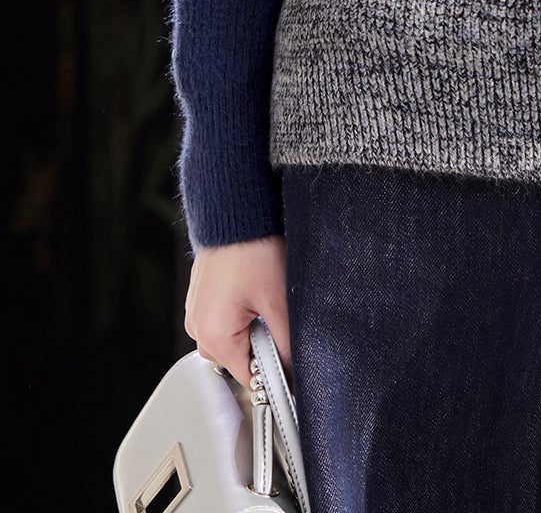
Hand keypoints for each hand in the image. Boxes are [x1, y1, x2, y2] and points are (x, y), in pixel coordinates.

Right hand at [183, 233, 291, 390]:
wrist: (235, 210)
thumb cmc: (253, 249)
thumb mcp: (278, 301)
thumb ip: (287, 345)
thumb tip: (296, 375)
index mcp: (211, 335)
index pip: (248, 378)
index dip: (275, 375)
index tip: (294, 364)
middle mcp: (197, 327)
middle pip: (239, 359)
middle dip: (263, 346)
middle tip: (278, 316)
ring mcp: (197, 310)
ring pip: (233, 338)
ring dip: (253, 327)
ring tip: (265, 298)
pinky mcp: (203, 295)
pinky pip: (224, 318)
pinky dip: (242, 312)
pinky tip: (255, 289)